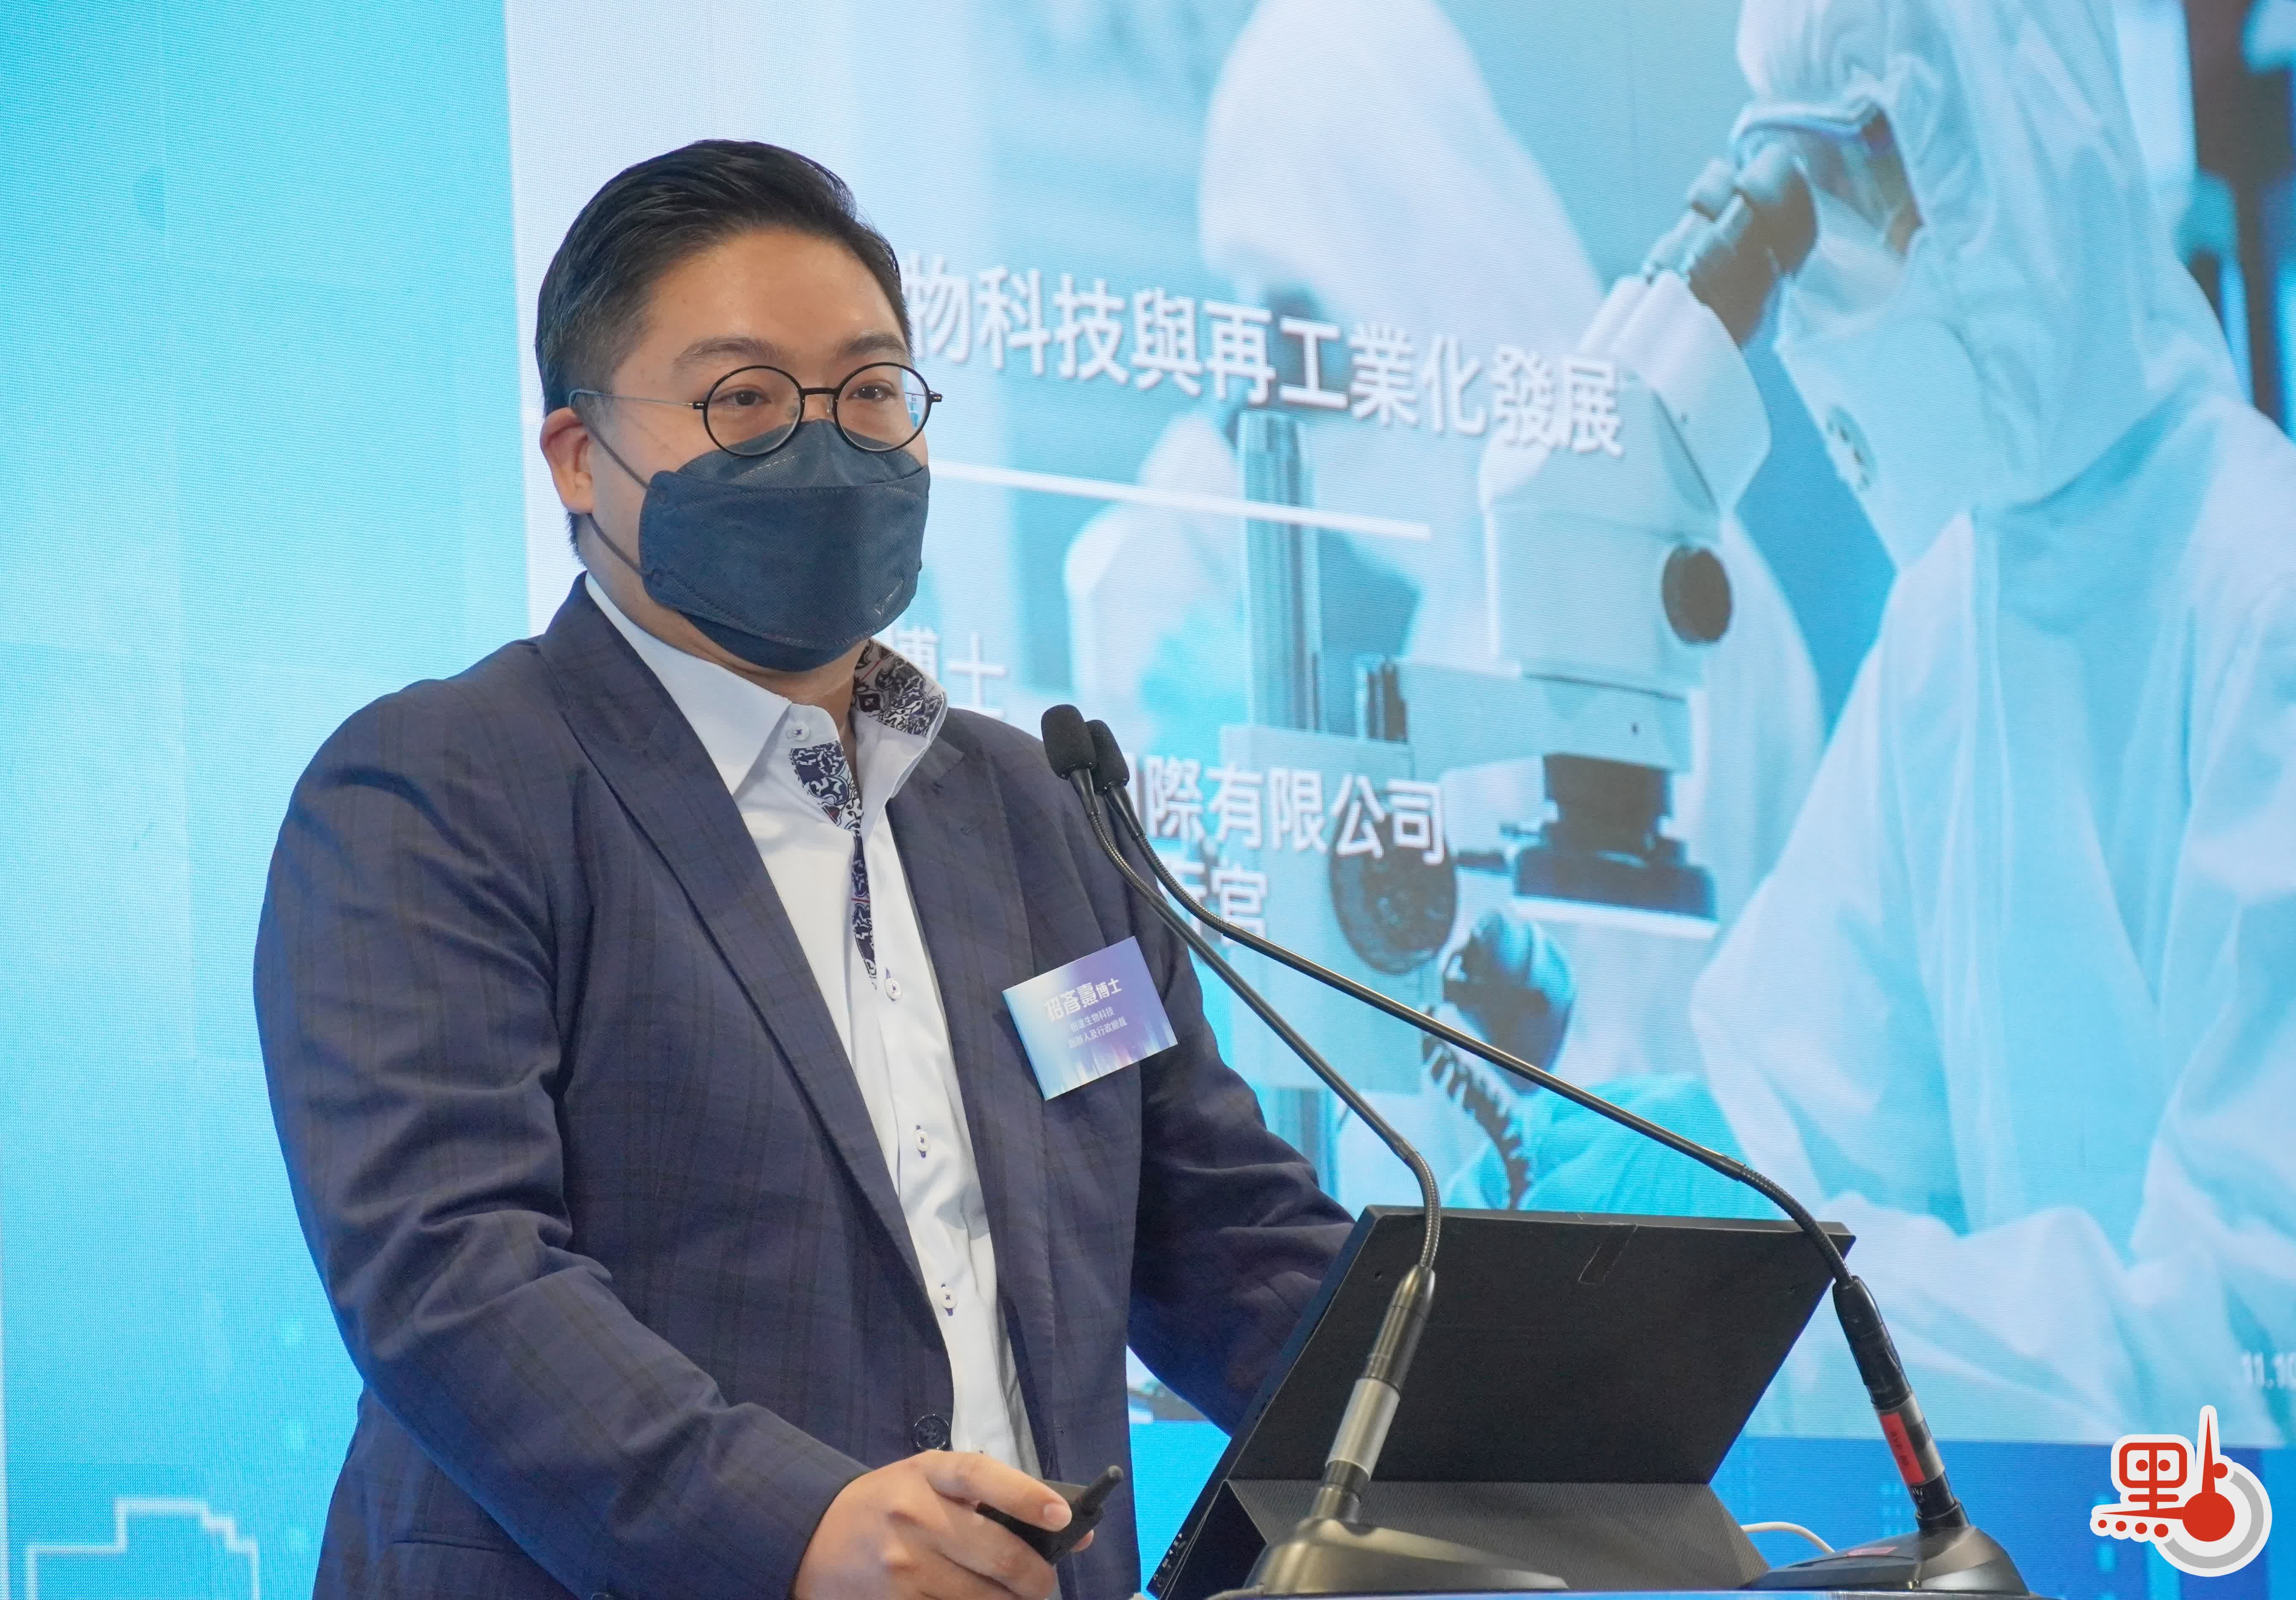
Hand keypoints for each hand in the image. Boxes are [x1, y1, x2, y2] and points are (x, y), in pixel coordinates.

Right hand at [792, 1450, 1087, 1599]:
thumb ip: (992, 1497)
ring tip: (1013, 1598)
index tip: (1061, 1515)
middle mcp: (915, 1515)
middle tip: (1042, 1582)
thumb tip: (1071, 1527)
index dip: (1026, 1494)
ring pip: (982, 1597)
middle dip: (1036, 1575)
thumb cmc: (887, 1504)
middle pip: (997, 1551)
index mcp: (928, 1474)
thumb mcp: (929, 1482)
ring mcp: (903, 1565)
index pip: (982, 1476)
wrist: (811, 1535)